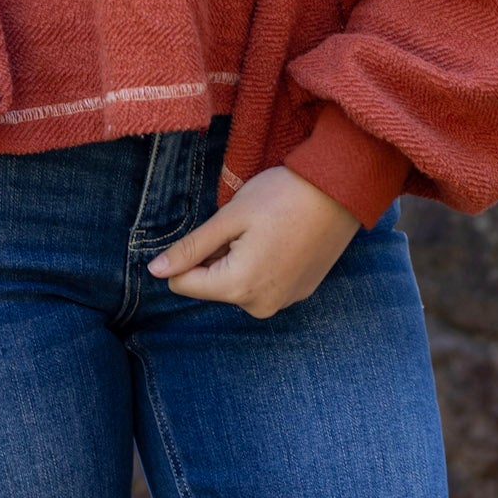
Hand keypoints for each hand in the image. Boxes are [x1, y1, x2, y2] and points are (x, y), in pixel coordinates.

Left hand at [145, 164, 361, 316]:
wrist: (342, 191)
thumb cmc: (282, 196)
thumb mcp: (230, 217)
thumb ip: (191, 248)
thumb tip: (155, 271)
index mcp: (239, 287)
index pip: (184, 284)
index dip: (189, 253)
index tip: (216, 228)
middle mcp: (260, 306)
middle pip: (213, 285)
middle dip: (218, 255)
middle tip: (245, 224)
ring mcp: (283, 302)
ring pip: (238, 283)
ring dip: (240, 258)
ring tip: (266, 229)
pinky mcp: (299, 293)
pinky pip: (264, 283)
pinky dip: (263, 262)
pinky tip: (282, 237)